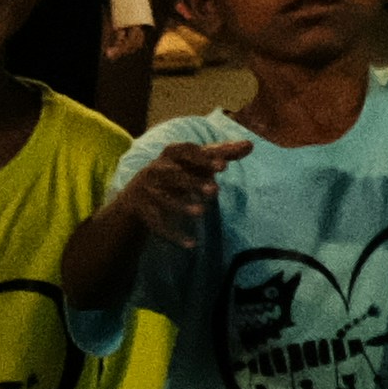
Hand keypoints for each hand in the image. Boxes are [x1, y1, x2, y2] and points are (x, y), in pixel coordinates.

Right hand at [102, 131, 245, 246]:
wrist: (137, 196)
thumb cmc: (176, 173)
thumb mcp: (195, 164)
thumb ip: (221, 155)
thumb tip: (250, 144)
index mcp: (170, 155)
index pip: (185, 151)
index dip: (203, 158)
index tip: (224, 166)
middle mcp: (155, 171)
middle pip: (173, 175)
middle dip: (193, 182)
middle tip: (216, 191)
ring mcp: (147, 192)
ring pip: (163, 199)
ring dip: (181, 205)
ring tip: (201, 212)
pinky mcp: (143, 212)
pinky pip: (157, 224)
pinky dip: (173, 234)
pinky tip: (191, 244)